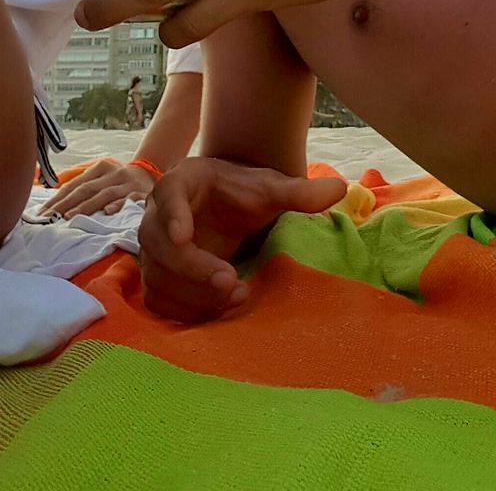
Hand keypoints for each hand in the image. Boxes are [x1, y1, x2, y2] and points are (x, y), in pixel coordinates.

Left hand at [40, 158, 155, 218]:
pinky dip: (117, 205)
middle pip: (86, 188)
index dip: (58, 198)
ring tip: (69, 217)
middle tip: (50, 217)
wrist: (153, 175)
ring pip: (103, 194)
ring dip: (86, 207)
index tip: (42, 212)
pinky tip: (107, 213)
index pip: (75, 184)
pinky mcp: (141, 194)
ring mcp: (127, 183)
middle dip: (66, 204)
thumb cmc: (120, 181)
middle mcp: (113, 173)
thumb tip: (54, 199)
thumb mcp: (103, 176)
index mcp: (101, 167)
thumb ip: (83, 184)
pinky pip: (128, 200)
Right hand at [138, 157, 345, 321]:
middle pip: (157, 242)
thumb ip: (299, 192)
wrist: (228, 210)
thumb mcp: (271, 190)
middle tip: (231, 280)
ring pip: (157, 275)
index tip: (183, 235)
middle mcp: (159, 216)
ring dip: (191, 293)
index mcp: (181, 182)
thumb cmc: (245, 194)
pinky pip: (159, 299)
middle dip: (192, 266)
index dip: (172, 215)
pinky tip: (217, 313)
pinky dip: (184, 310)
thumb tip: (340, 188)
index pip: (168, 193)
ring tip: (236, 298)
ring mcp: (155, 250)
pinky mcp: (160, 277)